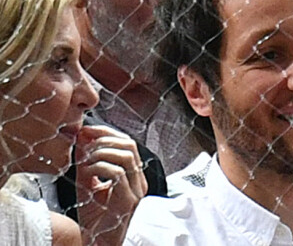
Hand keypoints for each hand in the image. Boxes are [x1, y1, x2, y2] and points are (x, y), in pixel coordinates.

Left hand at [75, 125, 146, 245]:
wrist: (98, 245)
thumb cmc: (94, 221)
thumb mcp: (87, 185)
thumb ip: (87, 163)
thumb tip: (83, 138)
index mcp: (133, 176)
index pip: (127, 143)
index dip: (107, 132)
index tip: (87, 130)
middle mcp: (139, 182)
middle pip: (129, 145)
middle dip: (105, 137)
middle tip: (85, 140)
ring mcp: (136, 191)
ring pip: (126, 156)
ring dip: (102, 152)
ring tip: (85, 159)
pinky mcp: (128, 201)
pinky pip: (117, 174)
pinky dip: (99, 167)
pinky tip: (87, 173)